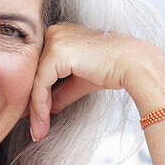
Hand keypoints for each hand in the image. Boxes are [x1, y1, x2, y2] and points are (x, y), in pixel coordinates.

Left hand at [23, 24, 164, 140]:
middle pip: (34, 75)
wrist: (131, 65)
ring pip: (35, 82)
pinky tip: (43, 121)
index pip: (40, 70)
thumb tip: (47, 108)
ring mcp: (54, 40)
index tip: (35, 120)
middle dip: (32, 106)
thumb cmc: (111, 70)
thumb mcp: (79, 82)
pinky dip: (40, 106)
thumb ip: (61, 91)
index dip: (36, 96)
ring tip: (38, 132)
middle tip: (34, 131)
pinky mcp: (56, 52)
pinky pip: (40, 84)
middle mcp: (53, 32)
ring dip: (36, 110)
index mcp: (59, 35)